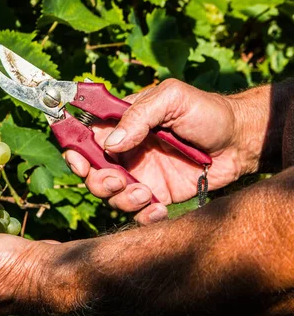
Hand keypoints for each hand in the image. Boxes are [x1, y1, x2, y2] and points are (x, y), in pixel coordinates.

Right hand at [65, 79, 249, 224]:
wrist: (240, 141)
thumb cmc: (206, 112)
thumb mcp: (171, 99)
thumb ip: (138, 115)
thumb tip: (110, 143)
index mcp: (122, 125)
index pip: (85, 137)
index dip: (75, 150)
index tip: (79, 161)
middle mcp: (125, 152)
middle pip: (91, 172)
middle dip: (97, 180)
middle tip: (118, 180)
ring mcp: (139, 176)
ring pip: (110, 196)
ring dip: (121, 199)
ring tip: (146, 194)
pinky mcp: (156, 197)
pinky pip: (137, 214)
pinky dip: (143, 216)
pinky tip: (160, 207)